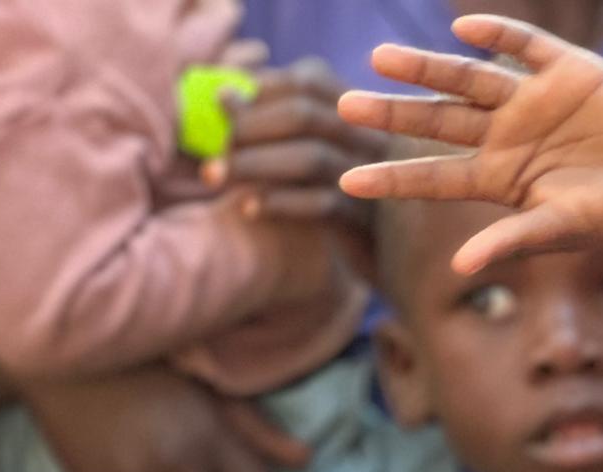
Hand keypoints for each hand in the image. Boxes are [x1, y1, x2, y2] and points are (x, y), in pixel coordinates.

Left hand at [203, 59, 388, 237]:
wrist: (385, 260)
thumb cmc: (337, 200)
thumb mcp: (312, 155)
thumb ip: (275, 123)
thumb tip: (225, 95)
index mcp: (364, 113)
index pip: (310, 80)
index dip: (262, 90)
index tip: (227, 107)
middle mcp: (375, 139)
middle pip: (306, 114)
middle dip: (250, 126)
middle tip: (218, 147)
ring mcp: (375, 180)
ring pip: (311, 158)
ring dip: (254, 164)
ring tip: (217, 177)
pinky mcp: (367, 223)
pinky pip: (322, 206)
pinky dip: (279, 203)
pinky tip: (249, 208)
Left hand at [338, 18, 602, 272]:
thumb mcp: (561, 229)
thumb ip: (511, 241)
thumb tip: (461, 266)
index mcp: (499, 178)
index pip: (434, 178)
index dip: (392, 179)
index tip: (348, 183)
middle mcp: (506, 135)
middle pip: (438, 122)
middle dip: (393, 114)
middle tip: (344, 105)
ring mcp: (532, 100)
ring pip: (468, 80)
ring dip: (428, 69)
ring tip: (382, 58)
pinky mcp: (567, 70)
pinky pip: (525, 47)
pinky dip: (498, 37)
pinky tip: (464, 32)